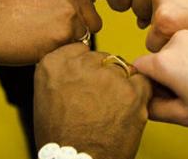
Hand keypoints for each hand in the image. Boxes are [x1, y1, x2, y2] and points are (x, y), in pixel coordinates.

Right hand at [0, 0, 101, 64]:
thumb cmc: (8, 9)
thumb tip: (92, 18)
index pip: (87, 4)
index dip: (71, 17)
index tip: (49, 19)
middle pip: (90, 21)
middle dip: (74, 30)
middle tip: (45, 31)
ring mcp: (69, 12)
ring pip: (82, 37)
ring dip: (66, 42)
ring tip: (39, 37)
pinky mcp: (63, 34)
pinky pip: (72, 51)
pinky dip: (58, 52)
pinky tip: (37, 44)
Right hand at [34, 43, 151, 158]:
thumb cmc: (61, 137)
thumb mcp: (46, 96)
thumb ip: (63, 73)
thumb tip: (79, 64)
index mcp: (54, 63)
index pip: (80, 49)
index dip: (86, 68)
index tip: (86, 81)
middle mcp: (79, 64)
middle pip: (102, 58)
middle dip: (104, 75)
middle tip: (100, 100)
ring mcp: (107, 76)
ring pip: (122, 68)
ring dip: (121, 85)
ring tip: (111, 109)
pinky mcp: (130, 91)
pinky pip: (142, 81)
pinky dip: (139, 94)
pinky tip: (126, 110)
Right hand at [136, 22, 187, 128]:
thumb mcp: (186, 116)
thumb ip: (156, 109)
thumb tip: (145, 101)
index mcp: (165, 62)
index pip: (141, 66)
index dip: (150, 80)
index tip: (167, 90)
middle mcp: (178, 38)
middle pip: (164, 53)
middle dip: (172, 67)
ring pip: (185, 42)